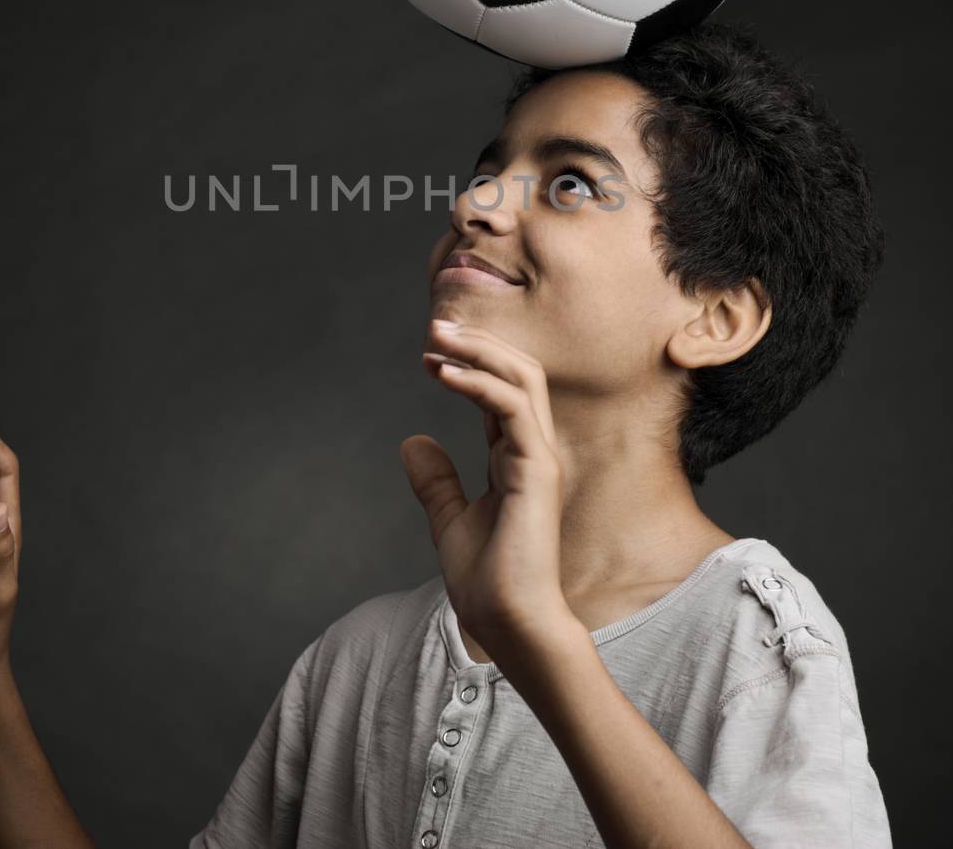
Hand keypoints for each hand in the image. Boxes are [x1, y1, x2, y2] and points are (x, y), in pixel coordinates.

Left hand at [400, 320, 573, 663]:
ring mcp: (540, 457)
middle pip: (518, 373)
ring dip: (479, 351)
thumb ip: (436, 481)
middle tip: (435, 327)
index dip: (468, 366)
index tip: (429, 355)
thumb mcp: (450, 521)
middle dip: (478, 343)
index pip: (501, 393)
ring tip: (437, 338)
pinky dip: (480, 383)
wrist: (510, 624)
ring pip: (522, 378)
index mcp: (516, 459)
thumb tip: (412, 442)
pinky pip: (513, 407)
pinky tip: (446, 373)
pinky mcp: (537, 469)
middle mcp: (534, 450)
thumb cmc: (489, 582)